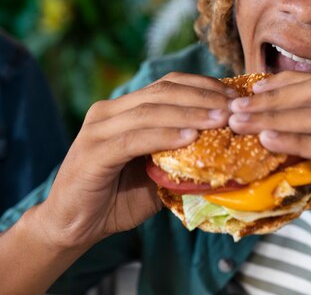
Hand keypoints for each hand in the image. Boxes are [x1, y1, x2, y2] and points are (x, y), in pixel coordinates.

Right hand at [35, 73, 236, 249]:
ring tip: (220, 119)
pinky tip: (189, 138)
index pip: (168, 85)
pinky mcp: (92, 153)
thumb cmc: (118, 198)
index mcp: (123, 109)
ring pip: (150, 111)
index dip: (203, 86)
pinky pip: (133, 139)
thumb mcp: (156, 172)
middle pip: (162, 92)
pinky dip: (163, 136)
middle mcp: (108, 111)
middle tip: (235, 106)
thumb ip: (180, 155)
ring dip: (190, 113)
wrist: (74, 226)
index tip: (235, 96)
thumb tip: (225, 147)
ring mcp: (97, 130)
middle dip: (203, 96)